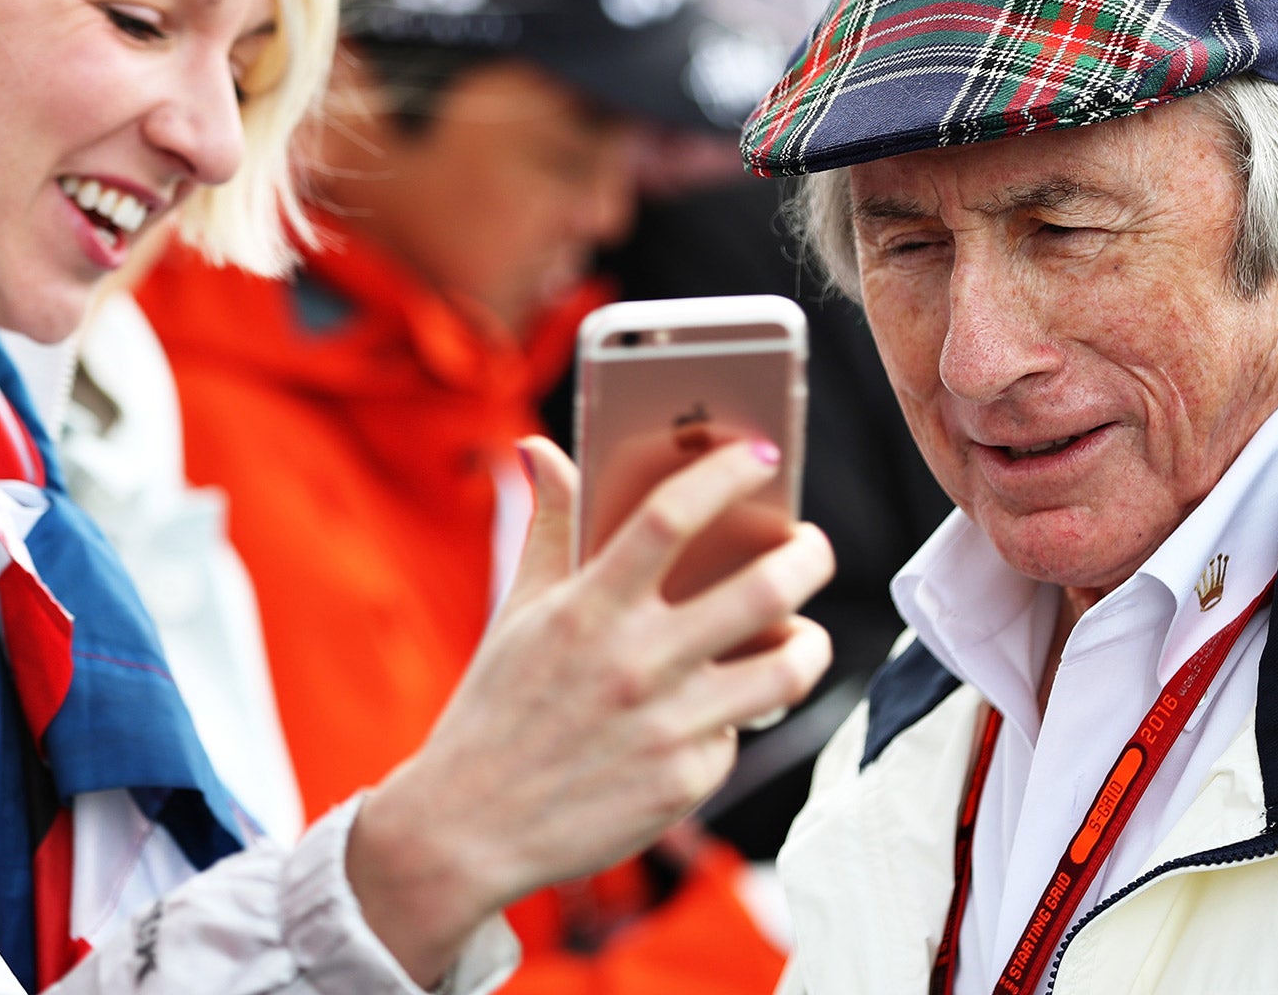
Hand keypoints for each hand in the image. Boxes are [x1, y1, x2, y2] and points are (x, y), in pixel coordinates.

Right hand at [345, 436, 833, 984]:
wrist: (465, 831)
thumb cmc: (497, 706)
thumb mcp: (519, 610)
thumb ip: (548, 525)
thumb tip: (541, 447)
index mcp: (588, 608)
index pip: (671, 517)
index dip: (724, 476)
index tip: (760, 453)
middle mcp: (634, 663)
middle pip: (762, 589)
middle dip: (808, 555)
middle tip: (812, 544)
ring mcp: (665, 727)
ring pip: (786, 670)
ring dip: (808, 642)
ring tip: (800, 631)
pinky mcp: (684, 784)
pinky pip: (738, 734)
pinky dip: (736, 717)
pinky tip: (715, 713)